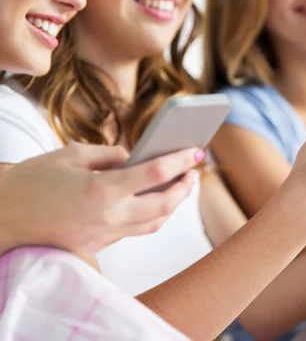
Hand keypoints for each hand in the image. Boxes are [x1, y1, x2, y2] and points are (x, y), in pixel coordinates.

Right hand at [0, 143, 202, 253]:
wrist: (1, 219)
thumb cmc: (31, 182)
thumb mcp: (70, 155)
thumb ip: (109, 155)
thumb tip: (134, 157)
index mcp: (102, 190)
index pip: (156, 174)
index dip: (180, 161)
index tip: (195, 151)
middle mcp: (109, 217)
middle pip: (165, 205)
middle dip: (185, 188)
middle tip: (193, 172)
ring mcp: (106, 234)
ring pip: (154, 222)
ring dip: (172, 205)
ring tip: (179, 186)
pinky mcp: (100, 244)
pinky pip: (136, 230)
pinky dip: (152, 215)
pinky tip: (153, 200)